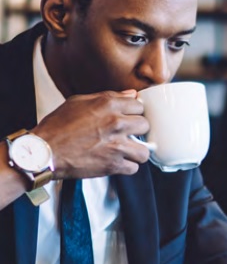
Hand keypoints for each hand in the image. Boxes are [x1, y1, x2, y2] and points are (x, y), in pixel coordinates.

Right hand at [31, 90, 150, 178]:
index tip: (128, 118)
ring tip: (126, 151)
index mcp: (108, 105)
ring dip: (136, 152)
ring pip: (144, 151)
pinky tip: (118, 162)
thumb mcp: (78, 102)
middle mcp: (115, 123)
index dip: (133, 112)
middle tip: (127, 134)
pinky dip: (127, 167)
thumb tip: (131, 95)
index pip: (140, 106)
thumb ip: (108, 97)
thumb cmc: (57, 127)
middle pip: (145, 126)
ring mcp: (116, 146)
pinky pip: (134, 168)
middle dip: (137, 130)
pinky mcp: (113, 165)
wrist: (43, 151)